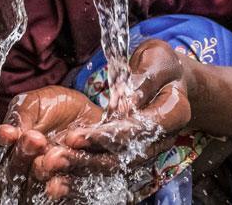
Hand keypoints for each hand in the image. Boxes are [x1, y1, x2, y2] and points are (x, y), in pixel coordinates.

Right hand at [0, 87, 101, 201]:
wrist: (87, 114)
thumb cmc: (53, 107)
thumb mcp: (32, 103)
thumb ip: (18, 117)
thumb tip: (7, 133)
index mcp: (4, 153)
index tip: (9, 132)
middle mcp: (17, 174)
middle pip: (9, 176)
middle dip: (21, 157)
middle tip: (36, 139)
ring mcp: (39, 187)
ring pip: (31, 190)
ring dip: (40, 172)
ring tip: (52, 155)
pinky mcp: (63, 194)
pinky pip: (58, 197)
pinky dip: (60, 188)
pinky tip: (61, 178)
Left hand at [40, 40, 193, 199]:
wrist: (168, 79)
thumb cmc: (160, 64)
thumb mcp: (155, 59)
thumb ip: (142, 81)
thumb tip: (126, 103)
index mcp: (175, 113)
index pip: (140, 130)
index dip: (109, 136)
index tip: (77, 135)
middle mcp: (164, 138)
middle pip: (127, 156)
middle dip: (91, 157)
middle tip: (59, 154)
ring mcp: (149, 149)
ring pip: (117, 166)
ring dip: (85, 168)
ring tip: (56, 163)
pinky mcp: (133, 153)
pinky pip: (110, 167)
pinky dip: (87, 171)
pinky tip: (62, 171)